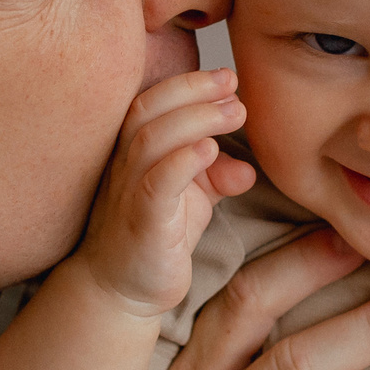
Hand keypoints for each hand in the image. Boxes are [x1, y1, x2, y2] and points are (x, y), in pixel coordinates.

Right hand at [73, 69, 255, 315]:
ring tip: (234, 112)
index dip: (189, 83)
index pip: (152, 100)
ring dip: (196, 119)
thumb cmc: (155, 236)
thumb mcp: (193, 199)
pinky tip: (211, 151)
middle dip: (193, 89)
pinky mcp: (142, 225)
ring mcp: (128, 193)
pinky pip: (156, 185)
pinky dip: (183, 162)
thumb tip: (248, 167)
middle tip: (233, 83)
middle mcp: (124, 165)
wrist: (120, 291)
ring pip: (151, 140)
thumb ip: (217, 175)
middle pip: (148, 109)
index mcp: (134, 151)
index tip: (228, 78)